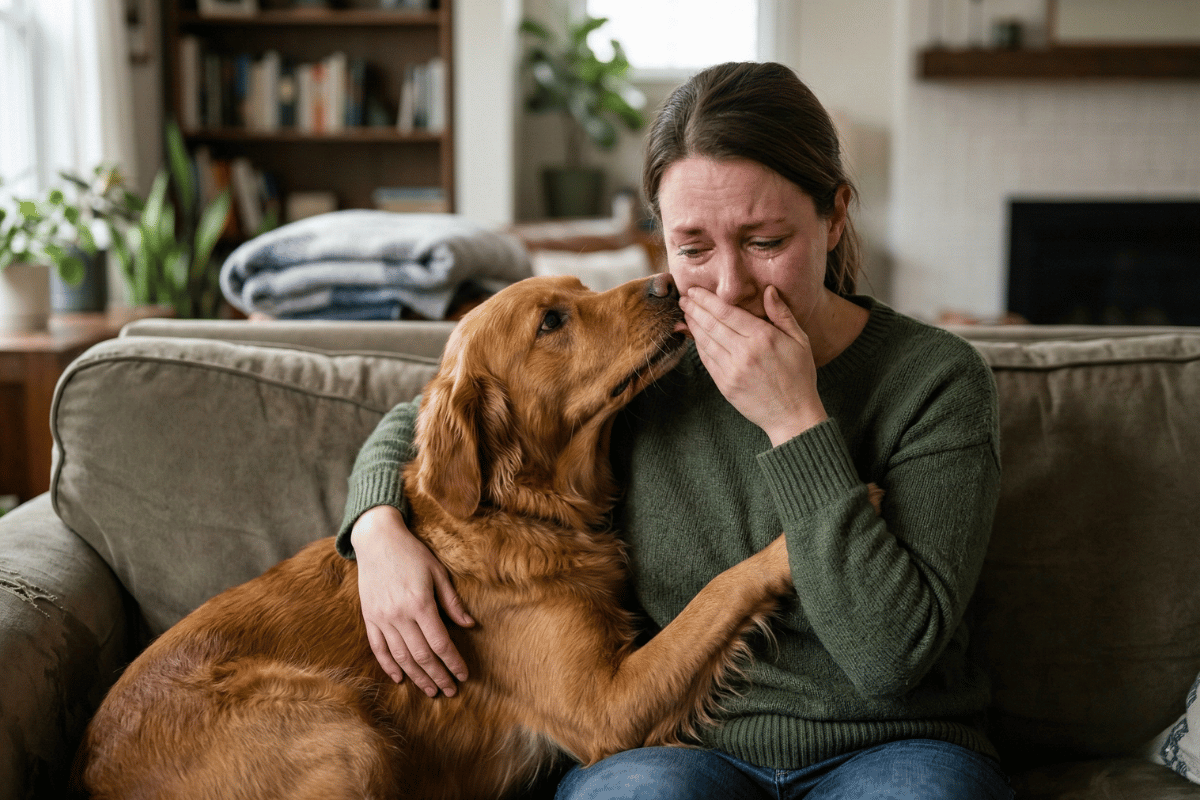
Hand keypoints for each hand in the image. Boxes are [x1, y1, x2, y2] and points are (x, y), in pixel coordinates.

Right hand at [350, 505, 474, 695]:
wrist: (376, 539)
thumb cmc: (412, 553)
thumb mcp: (438, 572)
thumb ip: (452, 602)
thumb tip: (470, 625)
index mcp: (420, 603)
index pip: (440, 643)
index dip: (453, 662)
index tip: (464, 675)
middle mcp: (399, 615)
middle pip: (421, 655)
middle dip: (438, 676)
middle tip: (450, 691)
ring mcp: (381, 618)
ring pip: (400, 657)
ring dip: (417, 677)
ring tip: (431, 691)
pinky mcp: (369, 617)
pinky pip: (378, 648)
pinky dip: (389, 666)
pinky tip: (400, 678)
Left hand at [680, 285, 827, 445]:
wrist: (793, 414)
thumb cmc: (799, 376)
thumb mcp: (799, 341)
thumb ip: (782, 314)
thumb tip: (768, 290)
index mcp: (763, 338)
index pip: (726, 312)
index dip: (707, 300)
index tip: (695, 290)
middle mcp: (744, 352)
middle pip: (711, 324)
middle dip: (694, 309)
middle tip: (683, 298)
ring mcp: (732, 370)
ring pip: (705, 341)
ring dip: (693, 325)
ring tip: (685, 313)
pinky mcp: (725, 385)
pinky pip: (707, 360)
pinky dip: (698, 345)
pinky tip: (695, 335)